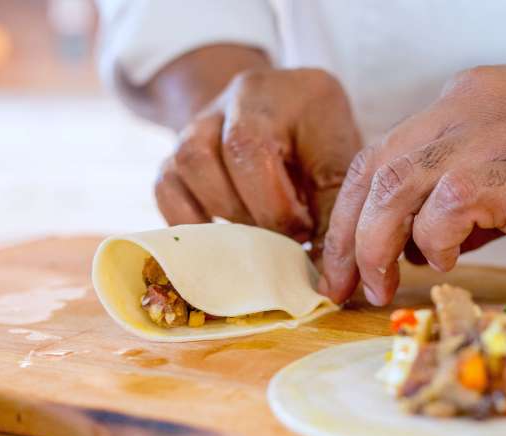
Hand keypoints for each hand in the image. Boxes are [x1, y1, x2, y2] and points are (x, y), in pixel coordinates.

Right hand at [155, 68, 361, 242]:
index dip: (277, 205)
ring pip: (191, 163)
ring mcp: (202, 124)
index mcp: (288, 95)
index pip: (257, 146)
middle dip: (258, 213)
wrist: (289, 122)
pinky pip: (166, 188)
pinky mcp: (178, 156)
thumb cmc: (323, 148)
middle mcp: (240, 98)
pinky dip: (191, 220)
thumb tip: (325, 271)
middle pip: (226, 152)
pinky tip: (223, 239)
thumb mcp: (340, 166)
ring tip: (258, 234)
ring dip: (225, 212)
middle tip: (286, 237)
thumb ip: (333, 208)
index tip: (305, 231)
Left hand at [320, 65, 505, 304]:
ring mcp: (486, 135)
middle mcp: (461, 111)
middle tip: (344, 285)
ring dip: (377, 246)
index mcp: (459, 106)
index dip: (350, 212)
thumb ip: (466, 197)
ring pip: (395, 187)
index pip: (380, 156)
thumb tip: (426, 242)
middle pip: (375, 172)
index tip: (341, 259)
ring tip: (382, 286)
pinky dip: (435, 240)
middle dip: (347, 237)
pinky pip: (447, 207)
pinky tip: (449, 261)